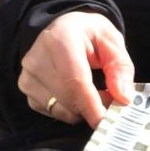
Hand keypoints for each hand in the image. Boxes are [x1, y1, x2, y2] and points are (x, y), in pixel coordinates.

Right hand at [18, 11, 134, 127]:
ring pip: (60, 108)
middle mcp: (36, 58)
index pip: (75, 80)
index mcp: (60, 39)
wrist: (61, 29)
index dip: (91, 104)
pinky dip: (70, 109)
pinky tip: (78, 94)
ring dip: (82, 109)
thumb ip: (121, 68)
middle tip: (113, 99)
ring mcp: (27, 75)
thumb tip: (124, 98)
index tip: (105, 121)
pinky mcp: (25, 89)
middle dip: (94, 106)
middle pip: (67, 98)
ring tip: (97, 92)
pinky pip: (52, 111)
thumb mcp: (112, 42)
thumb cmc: (89, 35)